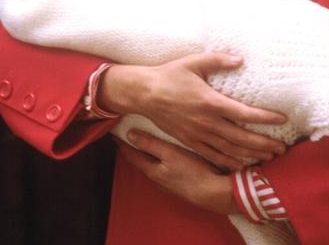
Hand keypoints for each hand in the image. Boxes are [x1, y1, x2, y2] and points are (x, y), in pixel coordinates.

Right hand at [98, 52, 286, 169]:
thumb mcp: (193, 62)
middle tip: (282, 148)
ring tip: (269, 157)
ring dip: (251, 155)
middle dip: (265, 144)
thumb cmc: (169, 75)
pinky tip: (242, 164)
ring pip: (230, 150)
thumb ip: (218, 60)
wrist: (143, 94)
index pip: (245, 113)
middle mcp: (207, 122)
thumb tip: (241, 59)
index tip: (282, 119)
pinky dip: (229, 162)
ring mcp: (198, 134)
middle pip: (242, 137)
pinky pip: (213, 156)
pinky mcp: (189, 141)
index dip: (266, 118)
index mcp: (211, 102)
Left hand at [117, 129, 237, 213]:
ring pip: (153, 166)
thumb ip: (150, 144)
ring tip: (146, 144)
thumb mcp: (170, 153)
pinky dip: (161, 161)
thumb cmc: (193, 171)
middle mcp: (157, 178)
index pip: (130, 155)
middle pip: (140, 161)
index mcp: (152, 170)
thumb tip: (129, 135)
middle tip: (127, 137)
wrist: (214, 193)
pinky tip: (167, 157)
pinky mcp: (180, 185)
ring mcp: (168, 184)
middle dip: (133, 149)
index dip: (122, 143)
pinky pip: (165, 170)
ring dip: (148, 155)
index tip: (114, 134)